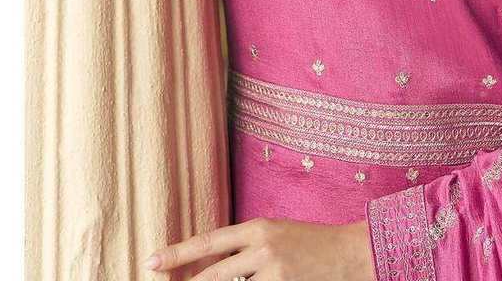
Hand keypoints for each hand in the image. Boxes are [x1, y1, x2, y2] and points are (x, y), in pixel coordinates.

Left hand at [141, 217, 376, 280]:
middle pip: (212, 275)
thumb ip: (247, 247)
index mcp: (258, 227)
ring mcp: (273, 271)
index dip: (178, 252)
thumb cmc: (311, 243)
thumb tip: (213, 262)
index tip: (151, 261)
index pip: (208, 241)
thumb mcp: (277, 234)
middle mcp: (262, 246)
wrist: (350, 252)